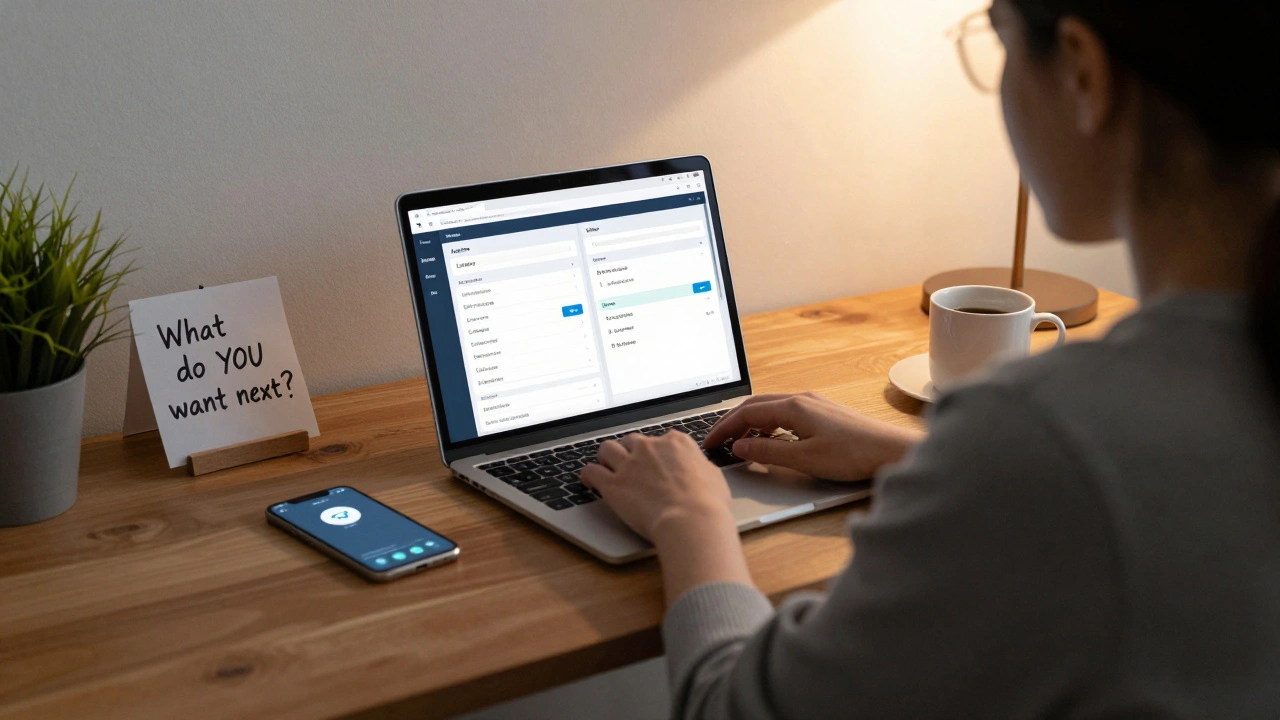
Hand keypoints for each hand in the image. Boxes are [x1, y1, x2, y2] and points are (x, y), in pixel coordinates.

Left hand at [582, 431, 732, 542]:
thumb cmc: (708, 503)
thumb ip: (699, 467)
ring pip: (607, 449)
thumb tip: (697, 470)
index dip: (657, 451)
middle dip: (630, 451)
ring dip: (606, 457)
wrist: (691, 519)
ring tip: (606, 466)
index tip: (656, 461)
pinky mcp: (613, 484)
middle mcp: (650, 447)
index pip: (661, 438)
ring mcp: (629, 464)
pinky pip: (591, 471)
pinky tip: (589, 481)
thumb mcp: (713, 476)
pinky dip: (588, 475)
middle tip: (630, 465)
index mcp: (676, 442)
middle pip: (632, 441)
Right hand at [702, 393, 923, 481]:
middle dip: (732, 422)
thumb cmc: (853, 455)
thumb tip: (740, 448)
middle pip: (755, 405)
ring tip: (737, 443)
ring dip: (749, 423)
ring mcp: (813, 404)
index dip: (724, 428)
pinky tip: (768, 439)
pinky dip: (767, 425)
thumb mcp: (803, 459)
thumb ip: (767, 452)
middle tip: (716, 440)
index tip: (710, 443)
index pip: (746, 413)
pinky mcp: (822, 413)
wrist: (891, 451)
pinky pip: (784, 413)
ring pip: (770, 408)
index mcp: (793, 407)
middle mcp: (801, 399)